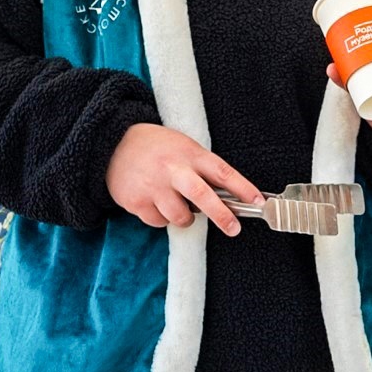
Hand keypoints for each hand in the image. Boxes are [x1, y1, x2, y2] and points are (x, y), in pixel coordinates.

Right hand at [105, 123, 262, 235]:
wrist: (112, 143)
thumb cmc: (156, 147)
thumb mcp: (183, 147)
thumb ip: (202, 169)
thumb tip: (228, 197)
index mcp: (189, 154)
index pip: (222, 171)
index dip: (243, 188)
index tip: (259, 202)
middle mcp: (173, 169)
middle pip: (202, 196)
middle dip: (221, 215)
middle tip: (234, 229)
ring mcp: (154, 186)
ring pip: (180, 216)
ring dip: (183, 217)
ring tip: (176, 203)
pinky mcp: (137, 201)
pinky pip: (158, 222)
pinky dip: (160, 217)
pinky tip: (154, 201)